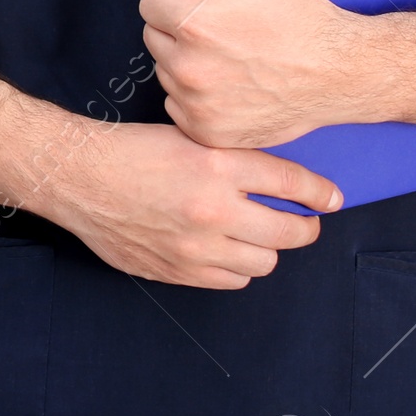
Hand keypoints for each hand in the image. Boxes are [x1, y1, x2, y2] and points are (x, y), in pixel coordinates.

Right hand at [40, 121, 340, 288]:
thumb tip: (280, 175)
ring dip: (269, 247)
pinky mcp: (180, 271)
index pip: (289, 181)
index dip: (318, 192)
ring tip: (262, 234)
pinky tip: (230, 249)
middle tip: (305, 221)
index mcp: (217, 164)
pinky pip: (232, 279)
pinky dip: (239, 266)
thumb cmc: (133, 150)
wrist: (84, 178)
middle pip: (288, 230)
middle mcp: (213, 208)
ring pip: (264, 261)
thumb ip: (233, 156)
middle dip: (305, 226)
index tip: (332, 198)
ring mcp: (197, 246)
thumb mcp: (189, 136)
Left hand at [140, 0, 377, 148]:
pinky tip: (230, 86)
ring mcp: (197, 105)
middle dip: (180, 29)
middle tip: (222, 31)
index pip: (150, 3)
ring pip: (165, 72)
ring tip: (230, 58)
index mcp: (195, 23)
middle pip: (154, 37)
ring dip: (186, 64)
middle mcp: (189, 68)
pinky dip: (196, 99)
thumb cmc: (303, 19)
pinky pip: (177, 107)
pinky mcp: (206, 132)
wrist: (339, 73)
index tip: (205, 5)